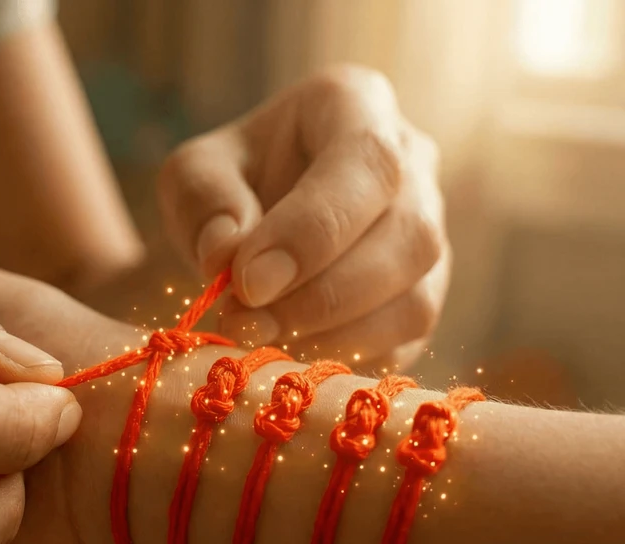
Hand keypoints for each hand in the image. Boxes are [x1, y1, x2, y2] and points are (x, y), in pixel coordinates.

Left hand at [159, 65, 447, 368]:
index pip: (365, 161)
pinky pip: (408, 340)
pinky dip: (347, 358)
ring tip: (261, 341)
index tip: (249, 282)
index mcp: (356, 104)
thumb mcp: (194, 173)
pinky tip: (291, 355)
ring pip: (416, 297)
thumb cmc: (229, 184)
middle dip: (322, 295)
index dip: (312, 230)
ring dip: (334, 335)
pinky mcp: (424, 295)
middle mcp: (414, 161)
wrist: (255, 216)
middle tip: (246, 323)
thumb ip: (204, 202)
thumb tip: (229, 258)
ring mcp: (430, 232)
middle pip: (408, 235)